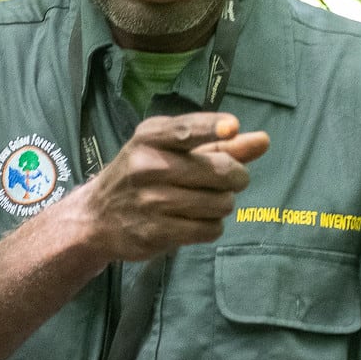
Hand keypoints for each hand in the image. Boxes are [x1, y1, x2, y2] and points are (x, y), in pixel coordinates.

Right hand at [72, 113, 269, 261]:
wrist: (96, 217)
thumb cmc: (142, 175)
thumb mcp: (172, 151)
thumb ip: (220, 145)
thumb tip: (264, 140)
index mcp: (150, 137)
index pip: (185, 129)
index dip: (212, 128)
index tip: (232, 127)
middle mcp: (147, 165)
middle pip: (220, 171)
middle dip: (235, 178)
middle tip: (228, 181)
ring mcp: (150, 201)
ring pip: (219, 203)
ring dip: (222, 204)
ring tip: (205, 202)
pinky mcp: (155, 232)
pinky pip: (209, 229)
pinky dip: (212, 226)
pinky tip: (197, 220)